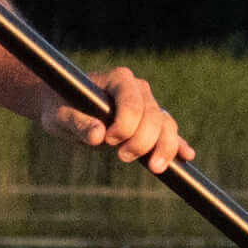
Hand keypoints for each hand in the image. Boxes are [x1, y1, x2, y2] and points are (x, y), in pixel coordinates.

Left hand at [39, 63, 189, 169]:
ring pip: (167, 126)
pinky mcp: (151, 122)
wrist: (65, 108)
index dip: (125, 126)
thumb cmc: (61, 107)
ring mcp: (148, 105)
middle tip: (121, 157)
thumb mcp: (60, 116)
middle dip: (143, 141)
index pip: (133, 104)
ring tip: (154, 168)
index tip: (107, 140)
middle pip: (154, 117)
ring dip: (164, 148)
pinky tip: (186, 156)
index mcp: (119, 79)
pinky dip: (177, 145)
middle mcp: (139, 89)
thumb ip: (77, 123)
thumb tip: (97, 135)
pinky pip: (169, 133)